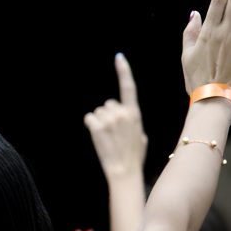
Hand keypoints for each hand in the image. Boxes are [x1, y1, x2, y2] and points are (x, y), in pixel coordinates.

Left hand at [84, 54, 147, 178]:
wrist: (125, 172)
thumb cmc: (134, 156)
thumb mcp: (140, 136)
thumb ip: (132, 122)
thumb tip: (126, 118)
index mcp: (134, 114)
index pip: (128, 87)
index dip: (123, 71)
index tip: (119, 58)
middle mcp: (121, 113)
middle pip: (108, 104)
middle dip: (108, 115)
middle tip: (113, 133)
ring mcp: (109, 120)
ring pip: (98, 112)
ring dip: (99, 122)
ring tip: (107, 138)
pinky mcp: (96, 127)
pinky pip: (89, 119)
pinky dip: (91, 126)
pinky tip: (99, 138)